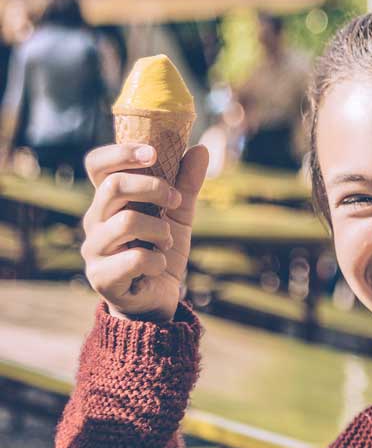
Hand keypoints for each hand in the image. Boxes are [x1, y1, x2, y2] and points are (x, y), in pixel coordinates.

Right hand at [81, 143, 207, 322]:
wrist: (159, 298)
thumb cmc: (162, 251)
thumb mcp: (179, 215)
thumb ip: (186, 184)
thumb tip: (200, 149)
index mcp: (110, 201)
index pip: (98, 165)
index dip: (121, 153)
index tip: (154, 153)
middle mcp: (95, 221)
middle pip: (113, 187)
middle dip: (154, 189)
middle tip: (175, 201)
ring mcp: (94, 249)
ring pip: (126, 221)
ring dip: (160, 230)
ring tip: (166, 242)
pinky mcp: (102, 277)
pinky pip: (135, 259)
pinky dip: (158, 260)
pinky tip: (159, 266)